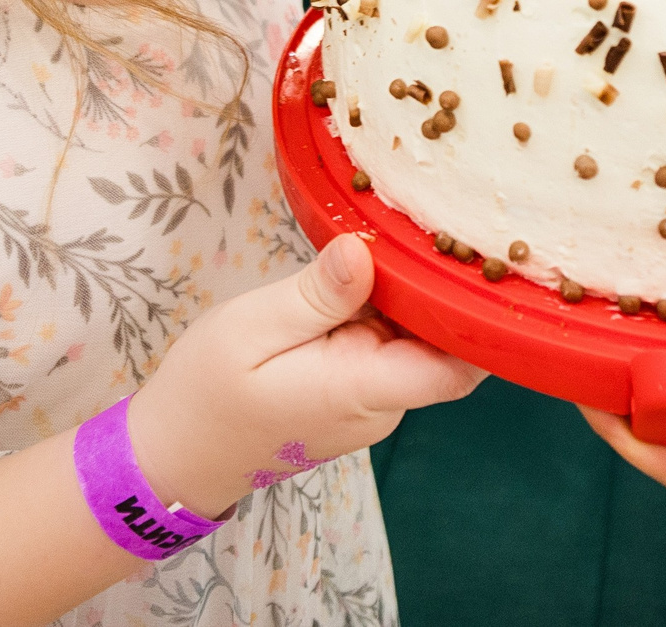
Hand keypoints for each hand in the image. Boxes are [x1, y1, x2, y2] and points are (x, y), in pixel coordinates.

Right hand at [130, 234, 483, 516]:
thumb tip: (364, 251)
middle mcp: (382, 402)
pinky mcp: (356, 389)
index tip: (488, 261)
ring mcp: (372, 398)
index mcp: (361, 390)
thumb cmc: (207, 393)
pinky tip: (374, 262)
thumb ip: (314, 295)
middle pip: (443, 343)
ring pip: (416, 338)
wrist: (178, 452)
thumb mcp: (250, 330)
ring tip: (406, 224)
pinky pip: (388, 342)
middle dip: (444, 286)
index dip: (483, 321)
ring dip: (412, 291)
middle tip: (437, 213)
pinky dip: (386, 305)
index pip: (456, 369)